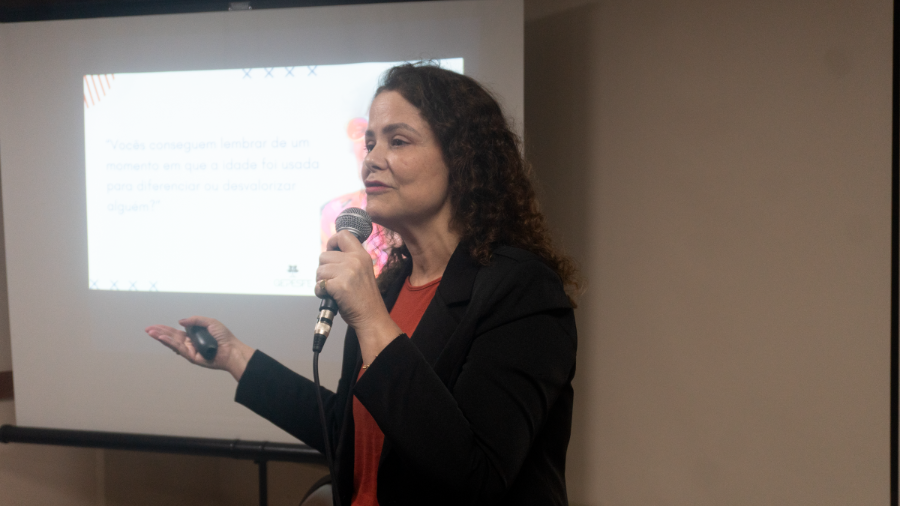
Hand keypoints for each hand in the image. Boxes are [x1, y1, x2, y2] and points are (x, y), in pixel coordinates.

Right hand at [145, 316, 254, 380]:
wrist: (232, 349)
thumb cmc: (224, 337)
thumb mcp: (210, 322)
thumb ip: (195, 320)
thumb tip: (180, 321)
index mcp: (193, 336)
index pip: (176, 332)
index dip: (165, 329)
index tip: (154, 326)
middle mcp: (190, 343)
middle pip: (171, 337)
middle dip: (159, 333)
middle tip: (148, 329)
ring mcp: (190, 350)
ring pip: (173, 343)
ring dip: (161, 337)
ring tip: (151, 332)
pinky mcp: (192, 357)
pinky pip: (179, 349)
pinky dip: (170, 343)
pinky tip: (162, 338)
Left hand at [315, 231, 400, 362]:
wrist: (372, 317)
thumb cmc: (364, 298)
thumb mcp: (362, 271)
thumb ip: (349, 261)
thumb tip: (328, 255)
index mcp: (362, 255)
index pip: (343, 235)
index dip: (332, 243)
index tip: (331, 253)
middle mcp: (355, 260)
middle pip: (324, 255)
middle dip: (324, 269)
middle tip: (334, 280)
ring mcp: (347, 272)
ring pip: (319, 270)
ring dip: (321, 282)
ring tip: (334, 290)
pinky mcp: (339, 286)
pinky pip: (318, 285)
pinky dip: (320, 292)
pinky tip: (330, 296)